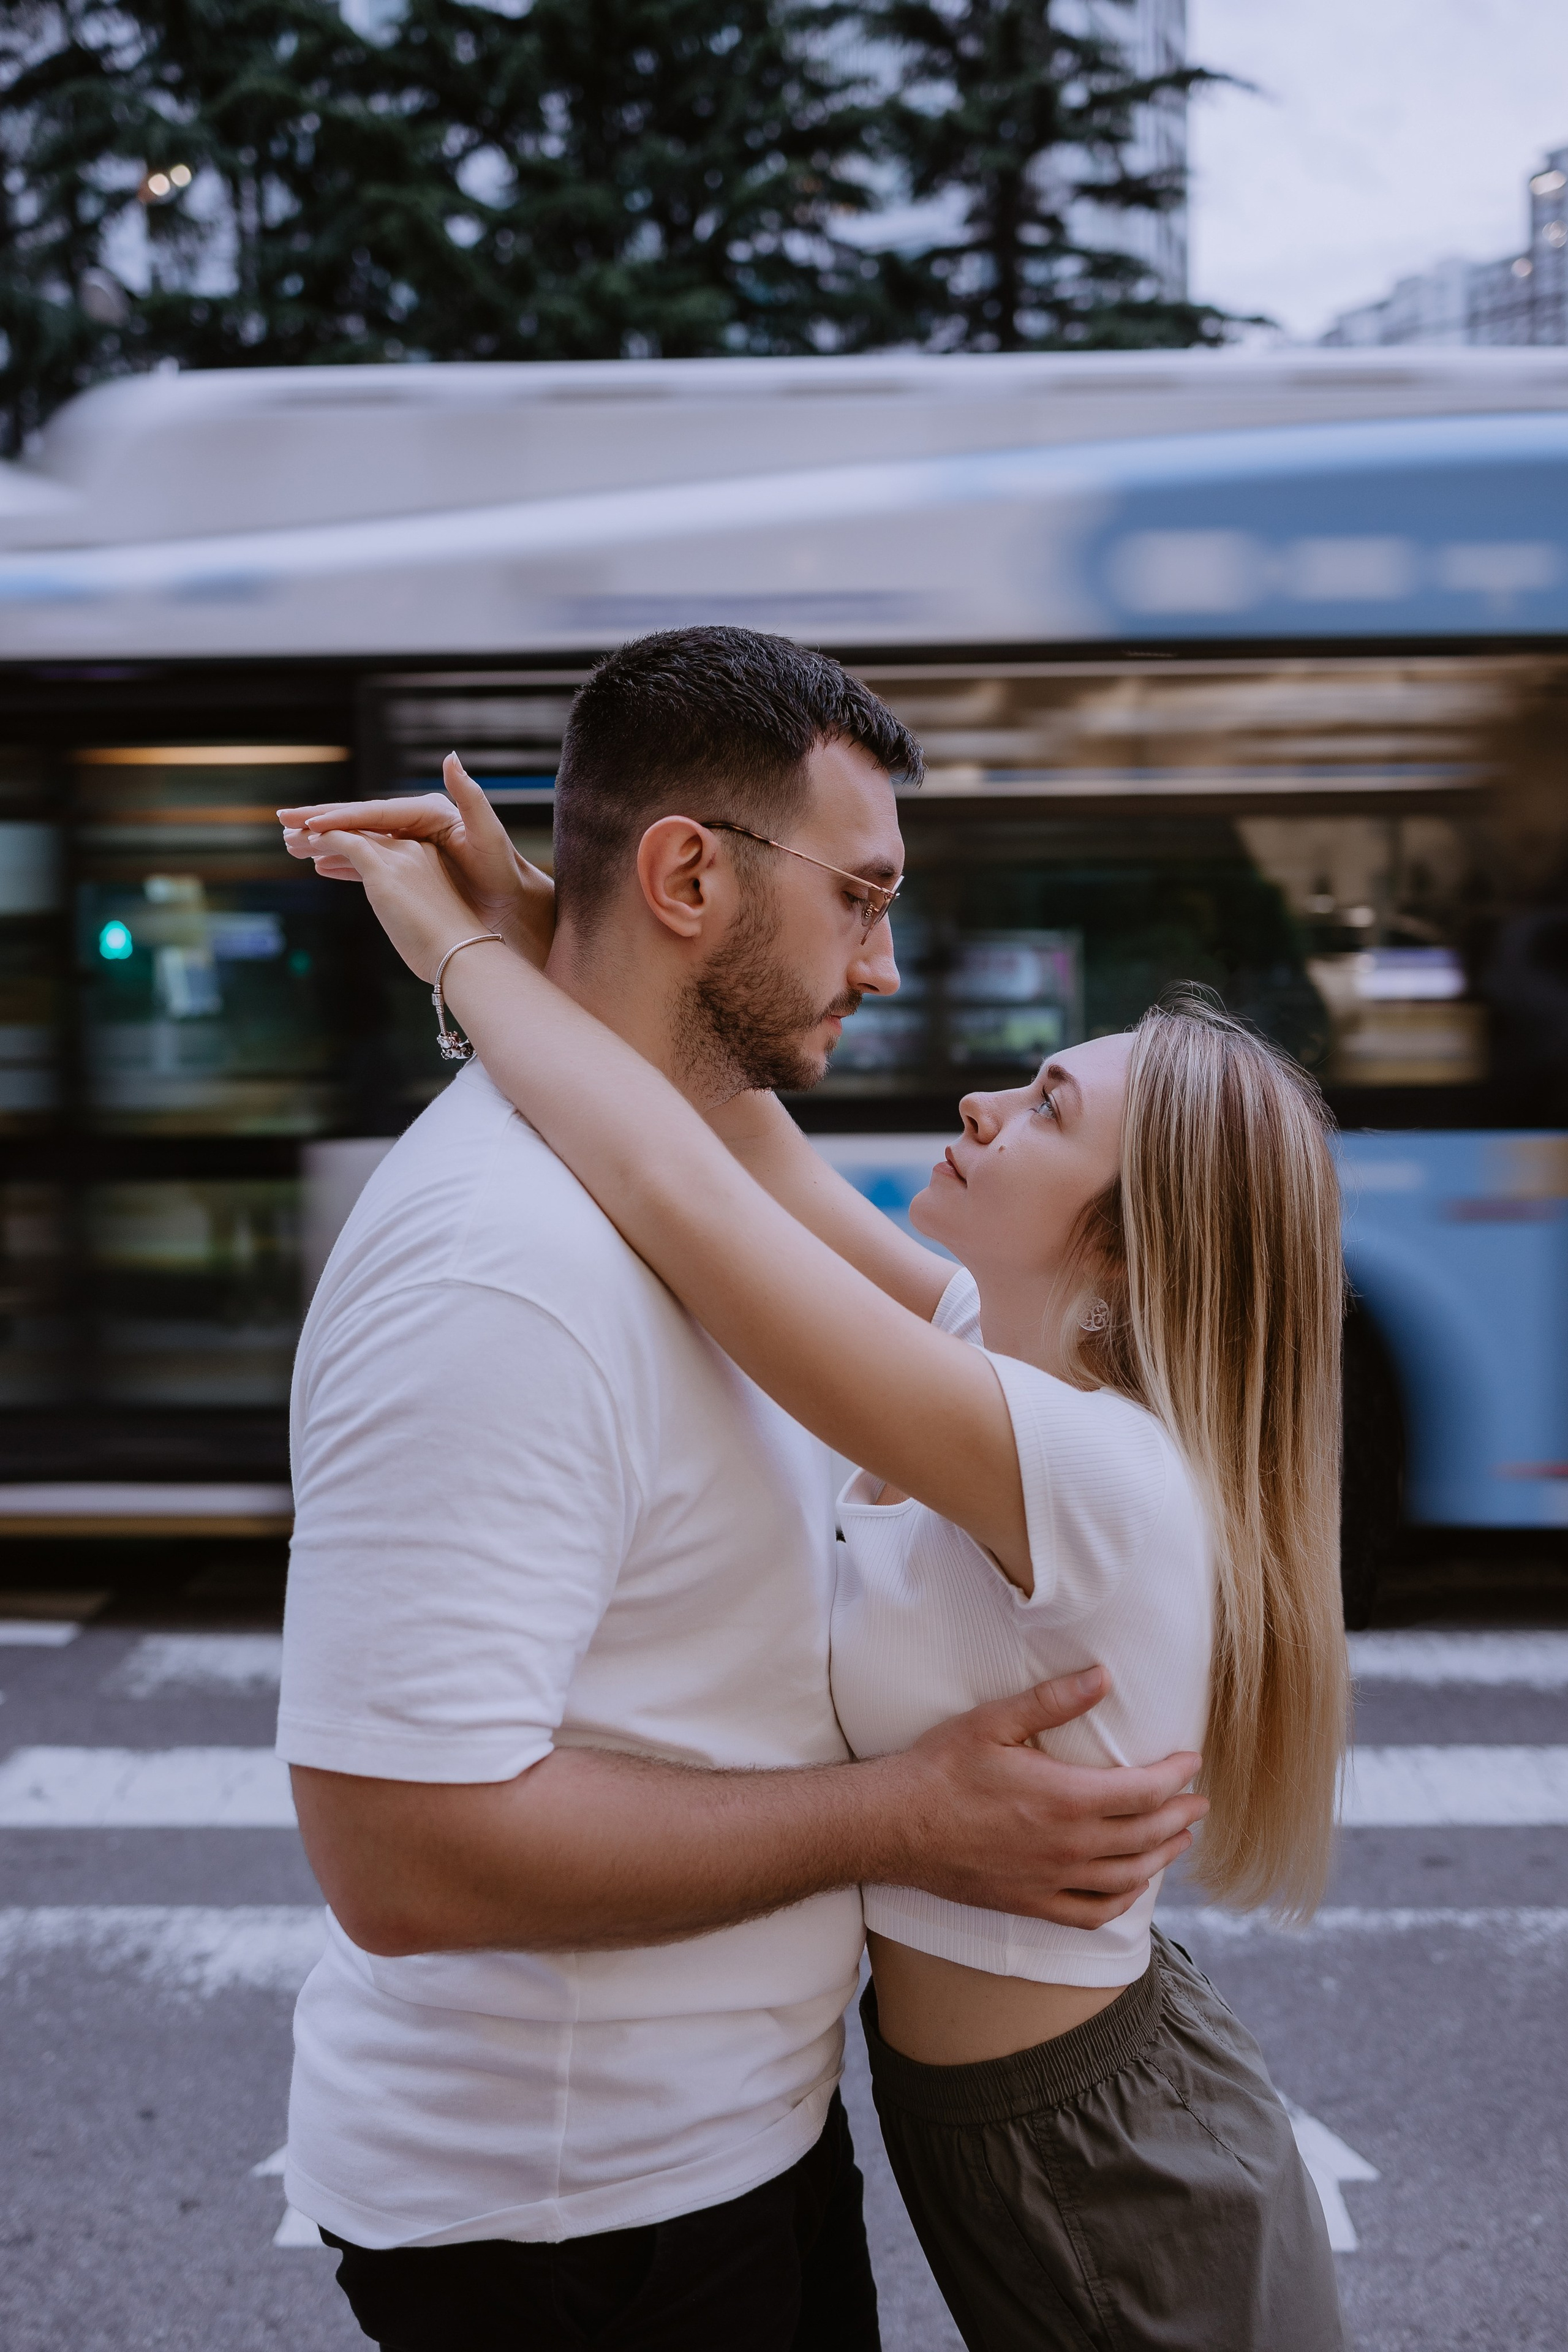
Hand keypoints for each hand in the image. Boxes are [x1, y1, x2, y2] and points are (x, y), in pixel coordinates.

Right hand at [278, 753, 554, 968]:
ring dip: (323, 842)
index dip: (341, 817)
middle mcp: (413, 823)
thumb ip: (470, 796)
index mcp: (426, 812)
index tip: (310, 822)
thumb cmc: (503, 869)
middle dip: (319, 821)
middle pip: (358, 822)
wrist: (512, 901)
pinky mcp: (408, 864)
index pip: (374, 813)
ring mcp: (409, 843)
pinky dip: (343, 861)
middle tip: (282, 823)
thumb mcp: (489, 832)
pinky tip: (320, 865)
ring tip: (290, 844)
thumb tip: (451, 757)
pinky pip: (368, 860)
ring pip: (357, 840)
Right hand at [890, 1667, 1206, 1930]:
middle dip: (1181, 1816)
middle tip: (1199, 1801)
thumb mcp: (994, 1722)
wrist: (896, 1826)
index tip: (1192, 1762)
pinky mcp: (1032, 1904)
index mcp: (1066, 1798)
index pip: (1144, 1791)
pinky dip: (1124, 1900)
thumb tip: (1103, 1677)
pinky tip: (1133, 1886)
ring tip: (1180, 1839)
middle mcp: (1069, 1846)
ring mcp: (1053, 1881)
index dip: (1176, 1775)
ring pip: (1129, 1876)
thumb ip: (1053, 1701)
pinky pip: (1094, 1912)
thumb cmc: (942, 1769)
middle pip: (1146, 1835)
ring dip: (1163, 1856)